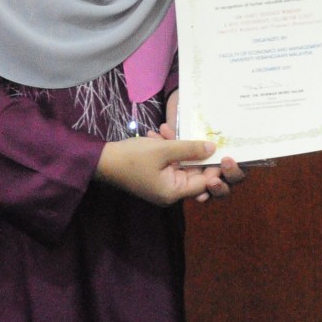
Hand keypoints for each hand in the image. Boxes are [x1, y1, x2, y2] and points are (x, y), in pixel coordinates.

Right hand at [98, 134, 244, 205]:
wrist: (101, 160)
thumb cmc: (131, 157)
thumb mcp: (163, 149)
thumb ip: (189, 149)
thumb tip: (213, 148)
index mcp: (174, 192)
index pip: (205, 182)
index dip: (215, 166)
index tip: (220, 147)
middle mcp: (171, 191)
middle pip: (195, 174)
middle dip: (195, 152)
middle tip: (199, 136)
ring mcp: (164, 183)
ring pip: (182, 164)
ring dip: (178, 145)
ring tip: (166, 130)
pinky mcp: (157, 174)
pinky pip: (170, 162)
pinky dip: (168, 147)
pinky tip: (160, 132)